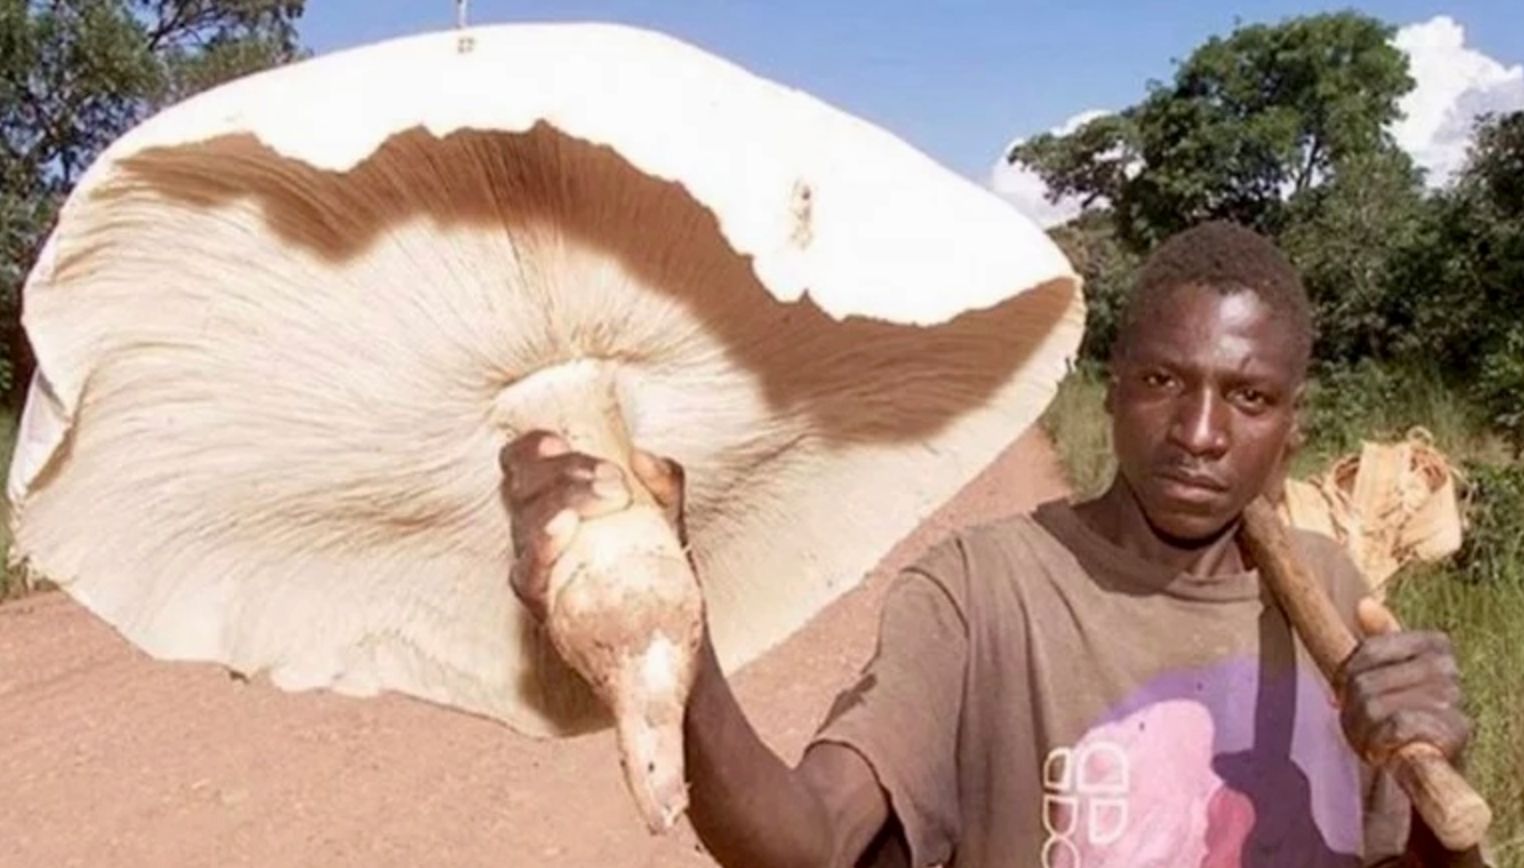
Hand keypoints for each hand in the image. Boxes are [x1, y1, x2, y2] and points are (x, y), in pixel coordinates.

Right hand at [498, 431, 686, 621]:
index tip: (563, 442)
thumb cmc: (653, 561)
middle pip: (523, 485)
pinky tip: (565, 528)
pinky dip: (544, 545)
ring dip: (565, 500)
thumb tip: (644, 459)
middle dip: (567, 472)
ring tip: (610, 498)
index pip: (521, 462)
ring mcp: (535, 566)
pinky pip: (528, 573)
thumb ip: (662, 480)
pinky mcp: (542, 601)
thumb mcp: (664, 512)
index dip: (534, 447)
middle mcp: (535, 528)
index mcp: (553, 496)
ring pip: (527, 522)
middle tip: (615, 482)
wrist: (661, 626)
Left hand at [1337, 598, 1469, 765]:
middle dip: (1352, 711)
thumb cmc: (1403, 713)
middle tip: (1362, 726)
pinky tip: (1386, 752)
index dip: (1346, 678)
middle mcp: (1448, 666)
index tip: (1348, 695)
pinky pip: (1395, 727)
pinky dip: (1381, 744)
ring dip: (1362, 733)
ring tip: (1373, 741)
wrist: (1431, 764)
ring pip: (1373, 707)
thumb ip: (1380, 638)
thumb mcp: (1389, 673)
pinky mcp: (1454, 730)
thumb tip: (1364, 604)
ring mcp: (1453, 697)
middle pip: (1363, 683)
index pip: (1367, 651)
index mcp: (1435, 643)